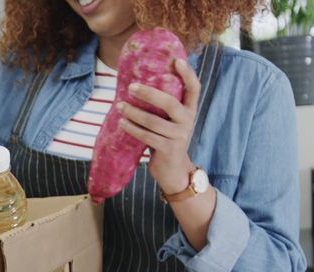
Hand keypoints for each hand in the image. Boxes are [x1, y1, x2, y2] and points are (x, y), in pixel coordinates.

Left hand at [117, 58, 201, 194]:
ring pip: (153, 121)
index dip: (188, 74)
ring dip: (133, 113)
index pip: (194, 88)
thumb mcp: (170, 120)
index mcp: (190, 110)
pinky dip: (132, 129)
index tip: (176, 60)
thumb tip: (139, 82)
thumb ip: (164, 105)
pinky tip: (122, 123)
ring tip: (119, 106)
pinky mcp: (168, 149)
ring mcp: (179, 136)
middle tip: (131, 87)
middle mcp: (188, 121)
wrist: (173, 169)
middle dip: (149, 93)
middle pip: (170, 103)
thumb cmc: (166, 138)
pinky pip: (147, 136)